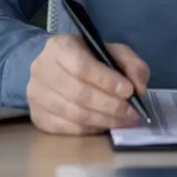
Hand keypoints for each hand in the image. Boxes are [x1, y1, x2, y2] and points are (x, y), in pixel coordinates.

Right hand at [27, 33, 149, 134]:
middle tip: (131, 113)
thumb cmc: (85, 58)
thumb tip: (139, 88)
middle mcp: (42, 69)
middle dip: (110, 105)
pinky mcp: (37, 116)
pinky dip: (90, 130)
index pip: (81, 66)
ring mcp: (36, 95)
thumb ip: (130, 63)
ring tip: (123, 121)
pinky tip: (104, 126)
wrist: (53, 68)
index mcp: (60, 46)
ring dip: (103, 120)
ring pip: (73, 114)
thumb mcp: (109, 50)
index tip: (129, 91)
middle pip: (78, 93)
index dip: (106, 81)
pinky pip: (67, 129)